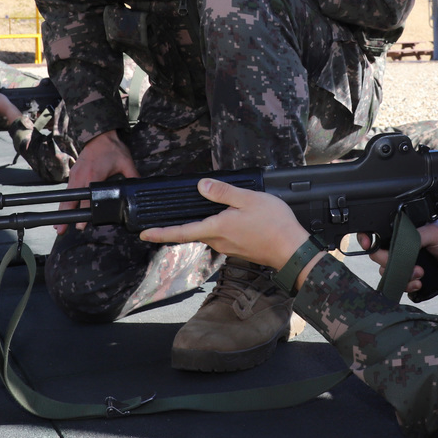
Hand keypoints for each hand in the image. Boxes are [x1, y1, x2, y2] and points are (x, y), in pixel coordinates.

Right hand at [56, 130, 140, 233]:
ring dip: (63, 210)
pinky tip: (63, 210)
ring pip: (66, 197)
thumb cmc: (112, 148)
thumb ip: (133, 176)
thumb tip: (141, 187)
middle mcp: (81, 177)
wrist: (100, 135)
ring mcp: (75, 175)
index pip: (88, 199)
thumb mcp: (126, 162)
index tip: (80, 226)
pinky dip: (64, 201)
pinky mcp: (73, 173)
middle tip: (60, 230)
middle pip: (71, 200)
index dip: (84, 214)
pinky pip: (67, 190)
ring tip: (58, 225)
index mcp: (94, 175)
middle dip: (66, 216)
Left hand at [139, 178, 311, 274]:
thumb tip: (202, 187)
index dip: (160, 233)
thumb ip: (224, 193)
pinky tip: (232, 218)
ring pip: (210, 233)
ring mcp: (229, 247)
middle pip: (195, 232)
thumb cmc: (274, 224)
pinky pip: (223, 236)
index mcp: (217, 228)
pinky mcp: (239, 249)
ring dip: (206, 224)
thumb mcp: (249, 199)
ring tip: (213, 210)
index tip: (143, 234)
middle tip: (174, 215)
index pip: (181, 232)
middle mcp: (219, 241)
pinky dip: (220, 227)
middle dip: (184, 224)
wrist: (293, 250)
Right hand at [360, 221, 437, 294]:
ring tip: (420, 275)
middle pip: (379, 256)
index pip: (377, 233)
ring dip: (403, 277)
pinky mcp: (409, 277)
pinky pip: (399, 284)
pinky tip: (419, 284)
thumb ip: (415, 235)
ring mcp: (403, 262)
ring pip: (388, 272)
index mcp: (402, 230)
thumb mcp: (435, 231)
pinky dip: (407, 286)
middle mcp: (399, 246)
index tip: (368, 245)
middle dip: (392, 264)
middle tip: (413, 266)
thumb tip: (400, 242)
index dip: (368, 240)